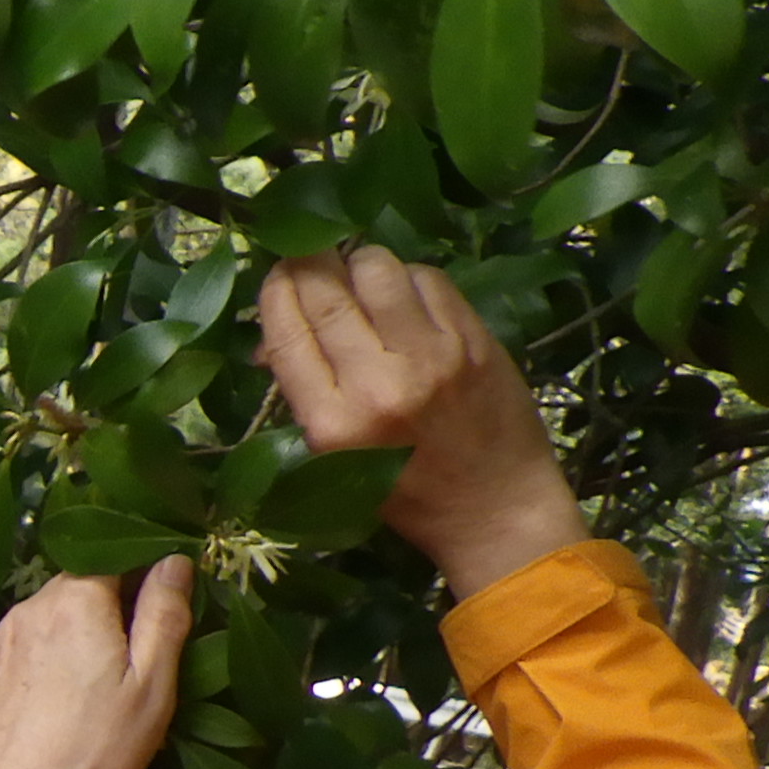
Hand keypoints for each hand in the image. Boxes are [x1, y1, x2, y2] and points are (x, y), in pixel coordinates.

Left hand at [0, 558, 194, 768]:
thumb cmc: (92, 745)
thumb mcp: (149, 684)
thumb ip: (164, 615)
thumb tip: (175, 561)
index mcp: (77, 598)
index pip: (117, 554)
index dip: (146, 570)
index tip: (165, 603)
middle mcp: (32, 604)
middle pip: (83, 582)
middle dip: (114, 604)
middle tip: (138, 651)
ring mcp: (3, 635)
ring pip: (54, 612)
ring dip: (80, 630)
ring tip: (99, 678)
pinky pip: (28, 642)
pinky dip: (50, 654)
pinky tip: (61, 693)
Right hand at [255, 245, 586, 598]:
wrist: (495, 509)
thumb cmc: (406, 493)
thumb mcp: (334, 458)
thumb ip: (305, 391)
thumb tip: (273, 334)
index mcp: (333, 424)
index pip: (288, 332)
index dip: (276, 291)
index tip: (277, 277)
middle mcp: (378, 385)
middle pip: (327, 291)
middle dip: (310, 264)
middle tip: (311, 259)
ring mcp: (431, 356)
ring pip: (377, 269)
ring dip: (360, 263)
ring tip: (361, 279)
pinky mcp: (472, 339)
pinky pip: (427, 279)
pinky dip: (407, 277)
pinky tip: (404, 295)